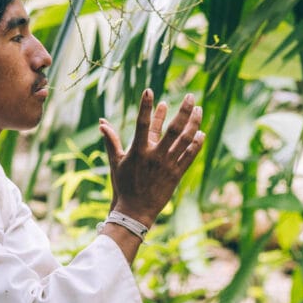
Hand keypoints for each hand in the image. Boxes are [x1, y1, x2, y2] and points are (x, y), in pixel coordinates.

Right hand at [98, 89, 204, 226]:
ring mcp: (168, 165)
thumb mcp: (116, 161)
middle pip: (173, 129)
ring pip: (185, 140)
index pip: (143, 124)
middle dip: (184, 111)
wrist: (135, 211)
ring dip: (194, 124)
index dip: (146, 107)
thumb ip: (111, 140)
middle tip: (191, 96)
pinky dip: (196, 144)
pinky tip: (201, 133)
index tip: (150, 91)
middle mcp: (155, 156)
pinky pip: (190, 156)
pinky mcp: (177, 174)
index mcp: (139, 151)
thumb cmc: (123, 185)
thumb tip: (101, 122)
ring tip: (199, 110)